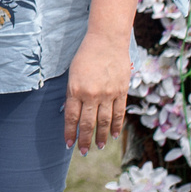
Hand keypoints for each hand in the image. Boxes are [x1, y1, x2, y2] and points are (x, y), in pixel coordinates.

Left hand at [63, 29, 130, 152]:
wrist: (107, 40)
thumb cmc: (86, 55)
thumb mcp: (72, 74)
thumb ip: (73, 94)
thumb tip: (73, 114)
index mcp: (76, 90)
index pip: (71, 118)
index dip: (70, 133)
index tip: (68, 144)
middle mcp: (92, 95)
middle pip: (88, 124)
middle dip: (85, 140)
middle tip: (84, 151)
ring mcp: (108, 94)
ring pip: (104, 122)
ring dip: (100, 136)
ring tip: (98, 146)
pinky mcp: (121, 91)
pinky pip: (119, 113)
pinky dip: (116, 126)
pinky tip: (112, 135)